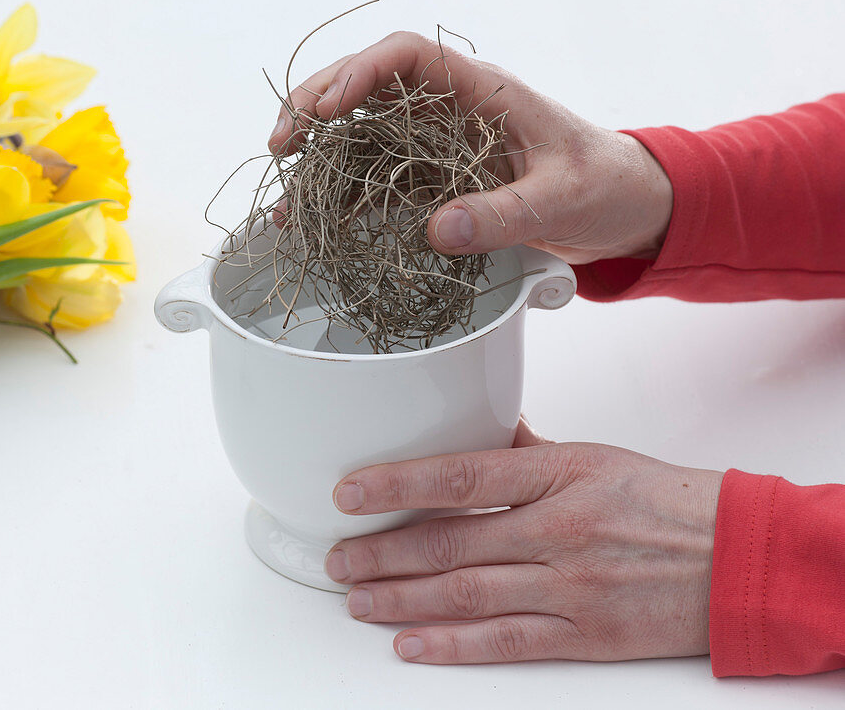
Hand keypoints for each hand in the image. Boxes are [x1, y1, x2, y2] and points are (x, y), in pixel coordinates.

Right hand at [268, 32, 673, 263]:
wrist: (624, 209)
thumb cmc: (605, 184)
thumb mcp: (563, 199)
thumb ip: (506, 214)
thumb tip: (439, 230)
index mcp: (481, 90)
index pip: (405, 57)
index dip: (358, 73)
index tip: (326, 110)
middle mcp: (447, 110)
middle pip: (365, 87)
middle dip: (315, 107)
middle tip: (281, 143)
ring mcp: (434, 146)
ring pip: (360, 134)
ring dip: (318, 157)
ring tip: (283, 188)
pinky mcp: (431, 183)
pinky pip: (376, 181)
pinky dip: (341, 197)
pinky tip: (312, 219)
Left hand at [325, 418, 722, 664]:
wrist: (739, 557)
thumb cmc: (667, 501)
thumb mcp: (596, 456)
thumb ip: (528, 451)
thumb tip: (479, 430)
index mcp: (558, 476)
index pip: (460, 475)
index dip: (396, 485)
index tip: (348, 493)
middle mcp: (558, 531)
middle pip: (450, 543)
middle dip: (383, 553)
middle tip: (337, 559)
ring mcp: (570, 587)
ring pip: (467, 595)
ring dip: (402, 599)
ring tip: (357, 600)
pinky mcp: (585, 635)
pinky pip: (507, 643)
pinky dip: (453, 646)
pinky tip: (411, 643)